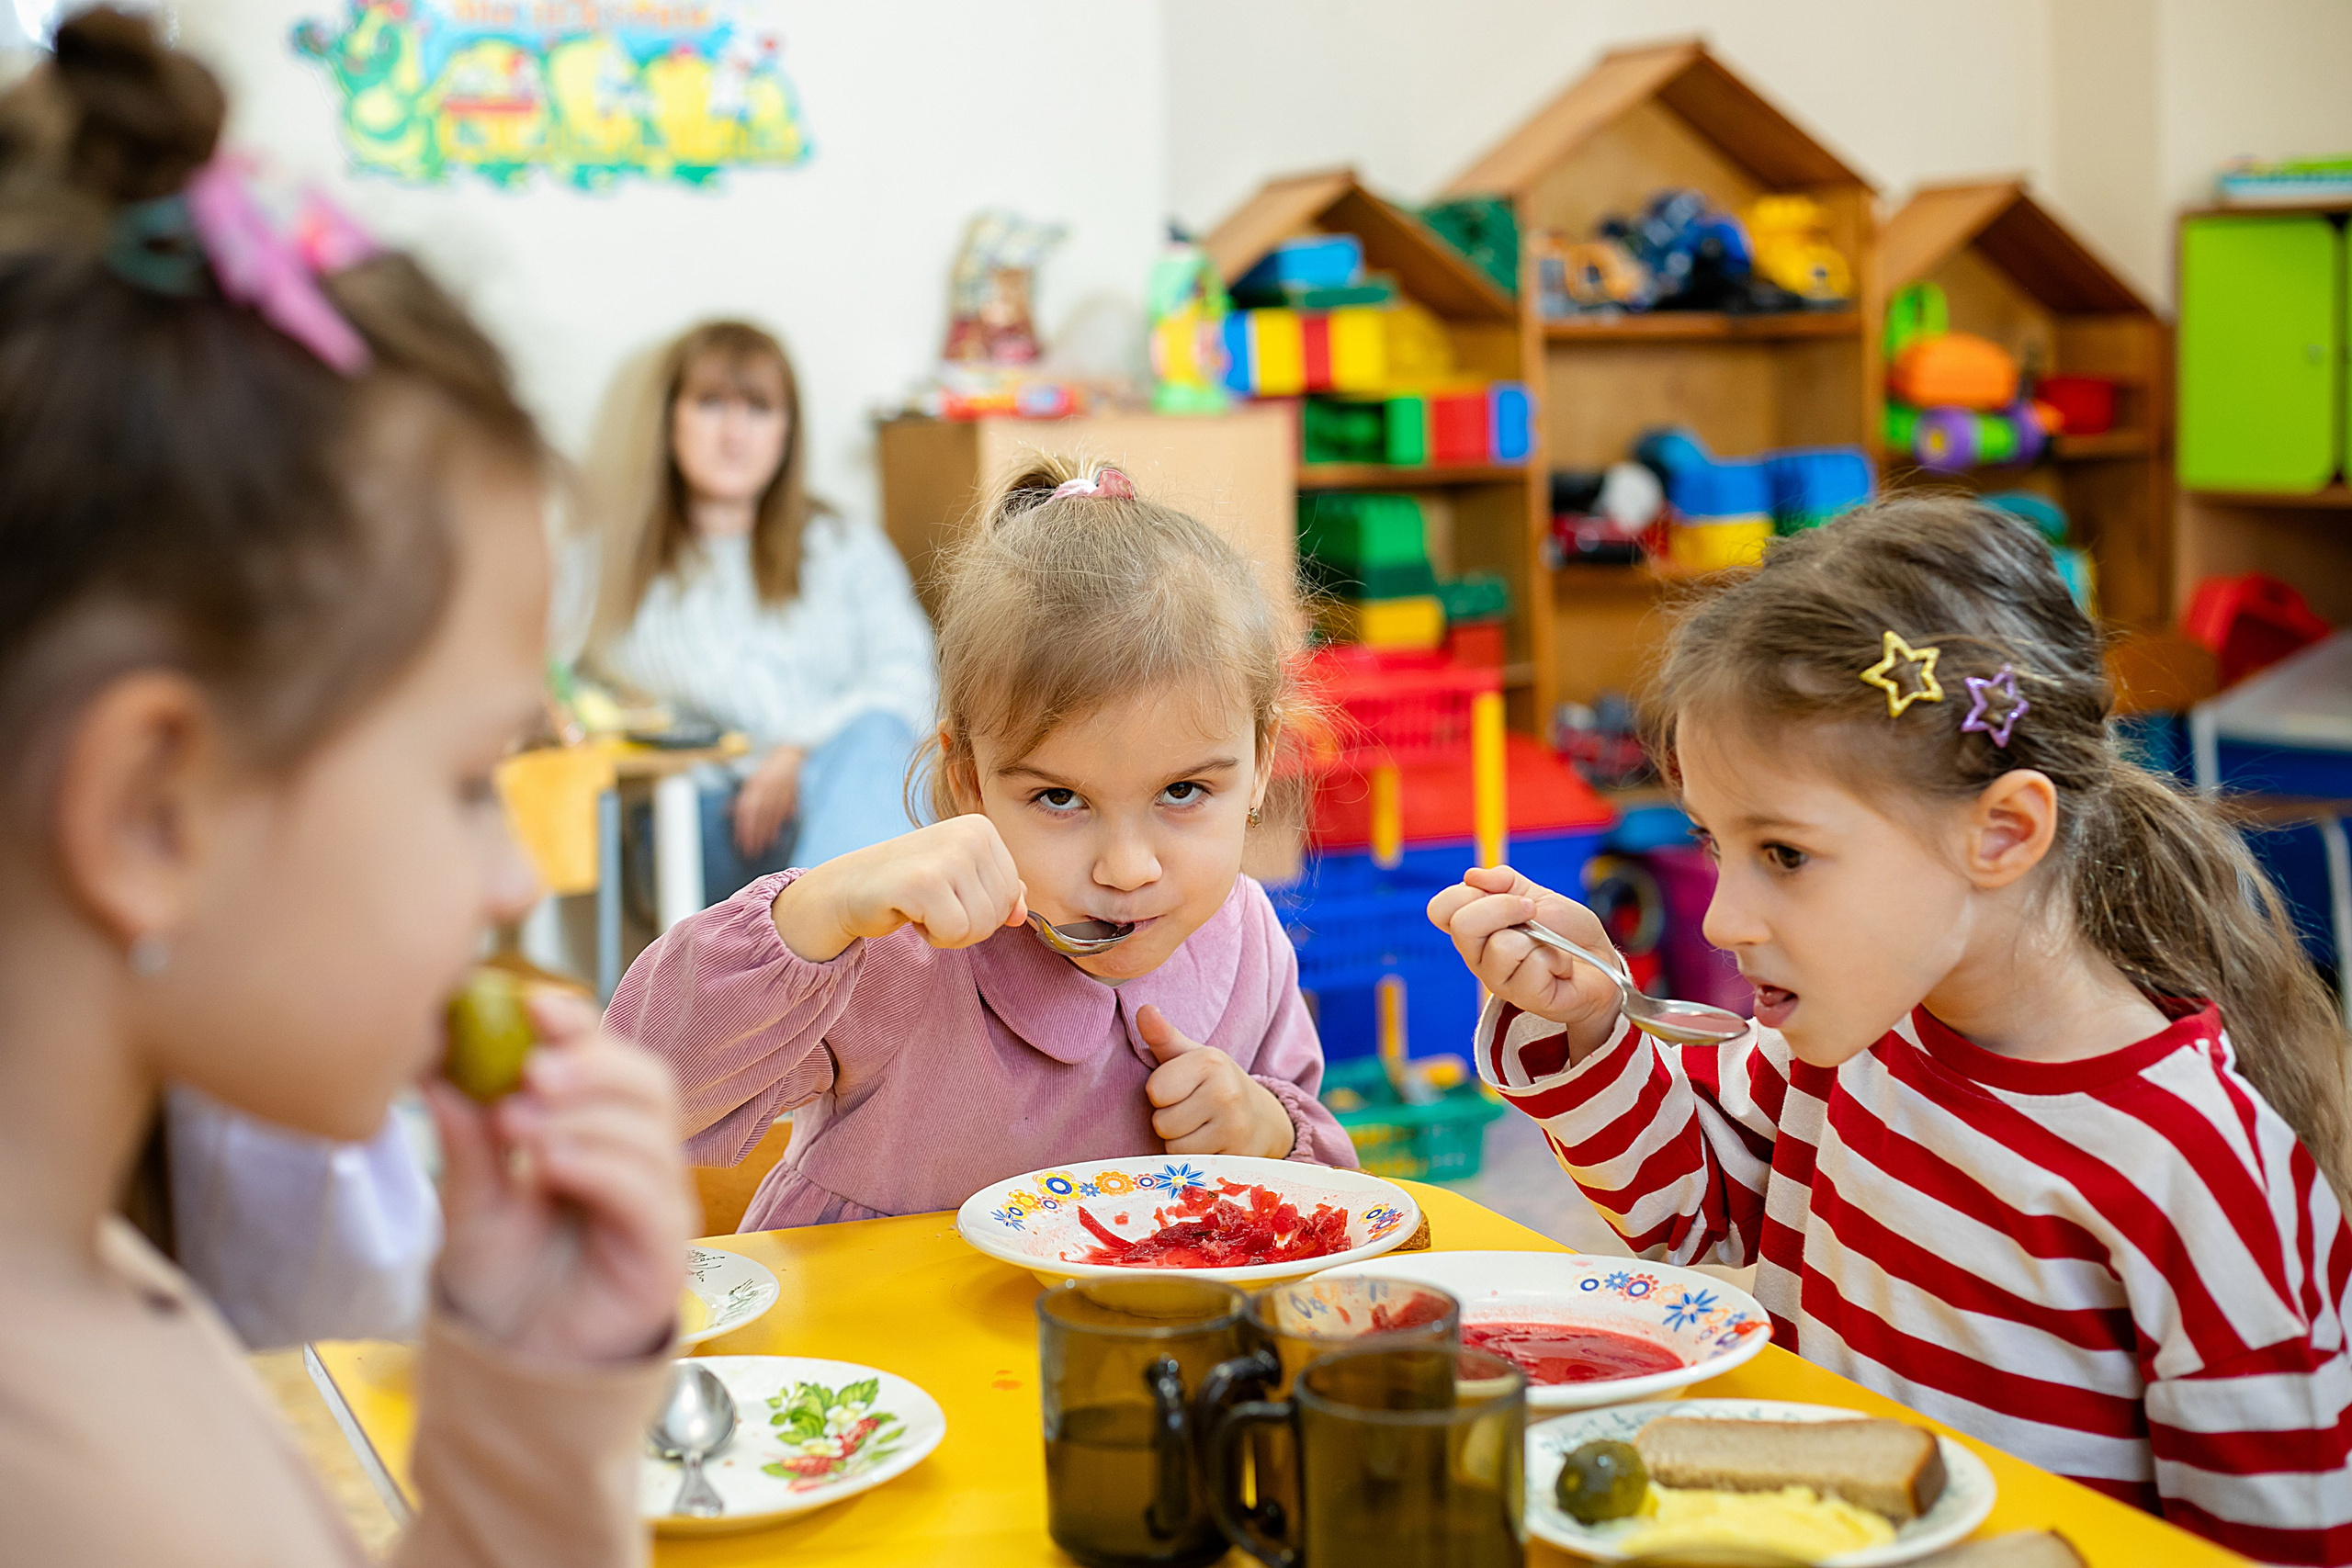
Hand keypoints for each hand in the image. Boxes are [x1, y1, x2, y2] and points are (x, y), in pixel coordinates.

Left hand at [427, 991, 690, 1363]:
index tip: (530, 1005)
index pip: (608, 1059)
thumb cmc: (500, 1285)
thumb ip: (465, 1144)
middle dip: (593, 1064)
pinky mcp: (664, 1252)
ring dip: (587, 1114)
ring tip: (520, 1123)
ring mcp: (658, 1204)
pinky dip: (601, 1166)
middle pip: (648, 1082)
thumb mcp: (468, 1206)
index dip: (580, 1025)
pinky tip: (551, 1165)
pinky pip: (648, 1193)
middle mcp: (639, 1160)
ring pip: (652, 1131)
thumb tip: (434, 1067)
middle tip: (530, 1070)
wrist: (512, 1372)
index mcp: (598, 1133)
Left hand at [733, 746, 805, 859]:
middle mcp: (767, 790)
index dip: (744, 828)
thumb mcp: (749, 780)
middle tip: (751, 853)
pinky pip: (785, 814)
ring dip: (767, 835)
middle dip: (755, 836)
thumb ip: (740, 797)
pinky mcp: (792, 797)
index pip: (747, 810)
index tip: (740, 843)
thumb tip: (726, 813)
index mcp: (755, 785)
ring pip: (772, 818)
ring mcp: (781, 793)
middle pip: (760, 817)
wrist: (789, 756)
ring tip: (762, 850)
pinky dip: (779, 828)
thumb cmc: (766, 770)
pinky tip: (775, 839)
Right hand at [770, 814, 1026, 961]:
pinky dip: (933, 936)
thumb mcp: (958, 882)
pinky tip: (909, 913)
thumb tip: (1022, 911)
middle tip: (930, 905)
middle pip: (999, 913)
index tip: (946, 894)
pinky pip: (955, 933)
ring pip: (980, 926)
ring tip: (920, 907)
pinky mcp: (924, 882)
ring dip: (949, 932)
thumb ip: (995, 892)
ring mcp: (948, 856)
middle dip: (966, 925)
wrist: (847, 887)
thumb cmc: (906, 885)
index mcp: (982, 828)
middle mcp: (970, 834)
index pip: (1011, 895)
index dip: (980, 910)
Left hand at [1138, 1004, 1295, 1156]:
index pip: (1155, 1091)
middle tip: (1193, 1113)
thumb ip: (1163, 1036)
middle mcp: (1226, 1092)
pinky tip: (1212, 1146)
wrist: (1264, 1118)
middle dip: (1171, 1122)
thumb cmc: (1216, 1083)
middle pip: (1162, 1123)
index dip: (1162, 1094)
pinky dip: (1197, 1161)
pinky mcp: (1238, 1158)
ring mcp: (1235, 1128)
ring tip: (1201, 1130)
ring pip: (1175, 1150)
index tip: (1181, 1089)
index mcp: (1210, 1061)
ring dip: (1181, 1144)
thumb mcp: (1193, 1056)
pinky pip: (1193, 1167)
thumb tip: (1143, 1010)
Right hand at [1427, 865, 1625, 1063]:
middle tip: (1531, 913)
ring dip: (1537, 938)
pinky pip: (1534, 965)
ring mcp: (1499, 981)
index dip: (1466, 893)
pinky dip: (1557, 958)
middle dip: (1504, 907)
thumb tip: (1472, 876)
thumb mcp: (1536, 895)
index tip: (1502, 894)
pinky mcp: (1525, 999)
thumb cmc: (1566, 932)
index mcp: (1475, 930)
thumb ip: (1504, 882)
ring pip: (1502, 946)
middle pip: (1463, 925)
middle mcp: (1478, 957)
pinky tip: (1560, 967)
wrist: (1601, 960)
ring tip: (1549, 946)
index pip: (1439, 909)